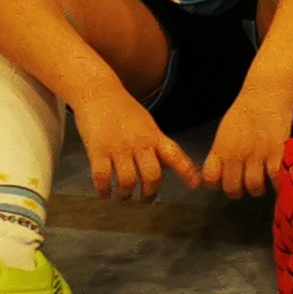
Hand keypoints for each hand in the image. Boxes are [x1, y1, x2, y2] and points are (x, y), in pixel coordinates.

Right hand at [70, 85, 197, 199]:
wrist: (99, 93)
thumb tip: (166, 166)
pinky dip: (104, 190)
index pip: (175, 155)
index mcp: (154, 136)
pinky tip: (104, 193)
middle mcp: (140, 143)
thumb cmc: (124, 110)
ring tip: (123, 196)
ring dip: (126, 194)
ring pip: (128, 180)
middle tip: (145, 200)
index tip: (194, 185)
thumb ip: (157, 144)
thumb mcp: (148, 124)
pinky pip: (103, 177)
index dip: (186, 171)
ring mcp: (119, 147)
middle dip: (149, 193)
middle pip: (152, 175)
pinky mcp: (98, 150)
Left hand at [203, 90, 292, 201]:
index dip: (215, 184)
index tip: (221, 182)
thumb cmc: (246, 107)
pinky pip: (274, 178)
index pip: (211, 179)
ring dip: (256, 189)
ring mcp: (258, 154)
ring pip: (254, 186)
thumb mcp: (225, 129)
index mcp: (221, 148)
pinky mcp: (277, 152)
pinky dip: (275, 183)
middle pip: (232, 188)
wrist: (267, 92)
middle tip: (243, 187)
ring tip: (261, 184)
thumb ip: (221, 151)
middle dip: (237, 191)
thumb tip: (220, 168)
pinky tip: (276, 180)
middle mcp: (237, 154)